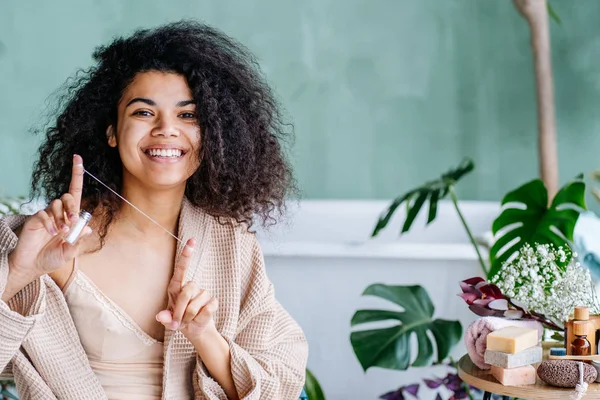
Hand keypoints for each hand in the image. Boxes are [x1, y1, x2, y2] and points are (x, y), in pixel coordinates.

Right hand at [7, 154, 91, 283]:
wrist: (33, 265)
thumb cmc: (53, 257)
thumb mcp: (71, 250)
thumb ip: (79, 240)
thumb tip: (88, 227)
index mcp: (71, 216)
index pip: (76, 192)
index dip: (77, 175)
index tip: (77, 158)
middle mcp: (60, 212)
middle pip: (68, 196)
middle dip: (73, 206)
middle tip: (73, 221)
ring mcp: (47, 214)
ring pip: (56, 204)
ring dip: (62, 218)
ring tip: (62, 232)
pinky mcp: (36, 218)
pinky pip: (44, 214)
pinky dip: (50, 223)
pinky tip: (52, 233)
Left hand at [156, 238, 218, 339]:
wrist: (194, 328)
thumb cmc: (179, 320)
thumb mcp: (168, 321)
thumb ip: (164, 318)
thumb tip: (161, 316)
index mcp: (176, 287)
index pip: (181, 268)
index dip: (186, 255)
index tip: (192, 240)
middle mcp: (190, 287)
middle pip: (186, 292)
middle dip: (180, 311)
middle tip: (177, 324)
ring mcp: (203, 293)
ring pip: (195, 304)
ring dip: (189, 317)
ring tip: (188, 321)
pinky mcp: (213, 301)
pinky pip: (207, 309)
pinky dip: (201, 318)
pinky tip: (199, 319)